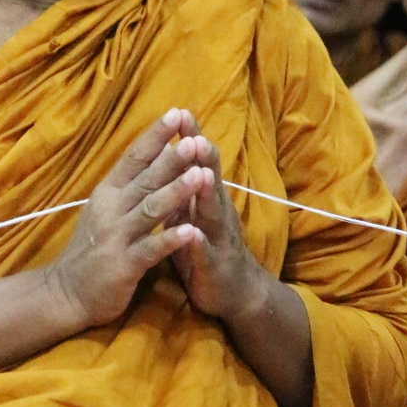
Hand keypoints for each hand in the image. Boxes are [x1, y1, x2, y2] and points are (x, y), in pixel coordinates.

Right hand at [46, 109, 212, 328]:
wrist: (66, 292)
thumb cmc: (90, 249)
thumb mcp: (103, 210)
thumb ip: (126, 185)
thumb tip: (151, 153)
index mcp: (108, 193)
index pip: (133, 157)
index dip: (155, 136)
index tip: (177, 114)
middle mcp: (111, 209)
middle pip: (145, 179)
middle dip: (171, 159)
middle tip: (194, 139)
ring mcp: (117, 237)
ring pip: (151, 209)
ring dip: (176, 192)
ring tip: (200, 175)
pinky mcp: (124, 265)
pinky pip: (151, 249)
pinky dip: (171, 239)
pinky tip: (191, 231)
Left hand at [165, 112, 256, 320]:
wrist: (235, 294)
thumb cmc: (206, 249)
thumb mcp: (193, 214)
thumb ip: (184, 187)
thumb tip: (171, 154)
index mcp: (206, 199)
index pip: (198, 163)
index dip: (191, 139)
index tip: (179, 112)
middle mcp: (216, 213)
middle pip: (210, 180)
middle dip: (203, 158)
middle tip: (195, 135)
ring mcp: (217, 239)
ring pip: (212, 212)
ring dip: (206, 193)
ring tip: (201, 174)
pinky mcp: (212, 266)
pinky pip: (204, 254)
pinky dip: (198, 243)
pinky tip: (193, 234)